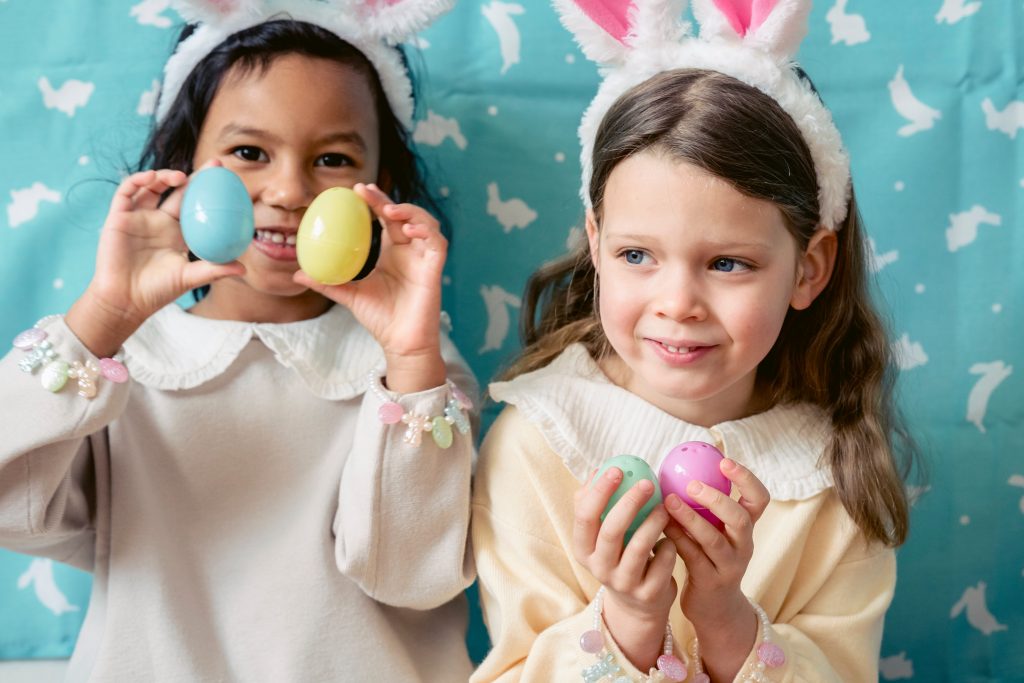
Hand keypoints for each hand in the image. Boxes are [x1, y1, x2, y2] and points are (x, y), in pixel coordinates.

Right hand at [67, 162, 244, 356]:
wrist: (125, 300)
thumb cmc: (158, 291)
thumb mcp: (190, 278)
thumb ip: (214, 270)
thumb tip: (244, 268)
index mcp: (177, 232)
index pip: (196, 205)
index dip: (210, 191)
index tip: (229, 181)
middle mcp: (159, 221)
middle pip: (177, 190)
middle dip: (195, 175)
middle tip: (215, 165)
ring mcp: (138, 217)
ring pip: (151, 186)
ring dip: (165, 175)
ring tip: (180, 177)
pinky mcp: (118, 217)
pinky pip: (127, 192)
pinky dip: (138, 180)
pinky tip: (152, 179)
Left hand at [294, 183, 446, 392]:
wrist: (400, 343)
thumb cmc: (380, 319)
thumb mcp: (349, 295)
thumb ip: (326, 282)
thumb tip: (297, 274)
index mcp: (393, 252)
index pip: (387, 218)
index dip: (376, 202)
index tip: (356, 190)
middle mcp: (410, 251)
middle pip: (404, 215)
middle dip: (387, 200)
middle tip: (366, 191)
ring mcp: (424, 259)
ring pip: (426, 223)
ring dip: (410, 212)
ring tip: (389, 210)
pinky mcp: (435, 269)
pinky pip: (437, 243)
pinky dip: (427, 232)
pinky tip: (409, 231)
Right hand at [573, 467, 677, 671]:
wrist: (638, 605)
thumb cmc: (620, 556)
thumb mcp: (603, 536)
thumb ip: (598, 505)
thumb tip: (599, 470)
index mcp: (583, 549)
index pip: (584, 516)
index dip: (599, 492)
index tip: (617, 470)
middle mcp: (599, 568)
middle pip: (611, 531)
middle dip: (630, 503)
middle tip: (647, 483)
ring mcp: (624, 583)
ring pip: (640, 547)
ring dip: (654, 522)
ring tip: (665, 507)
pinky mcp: (648, 594)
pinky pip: (663, 561)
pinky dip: (669, 545)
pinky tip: (672, 539)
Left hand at [663, 458, 769, 679]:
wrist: (715, 608)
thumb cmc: (709, 558)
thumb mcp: (715, 531)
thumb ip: (704, 507)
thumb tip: (675, 467)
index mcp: (746, 528)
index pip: (759, 499)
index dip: (746, 479)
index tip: (724, 461)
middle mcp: (743, 546)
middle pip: (741, 519)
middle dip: (717, 499)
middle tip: (693, 484)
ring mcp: (729, 566)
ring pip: (714, 540)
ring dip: (691, 519)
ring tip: (670, 501)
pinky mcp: (710, 582)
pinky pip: (693, 557)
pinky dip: (677, 539)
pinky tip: (662, 526)